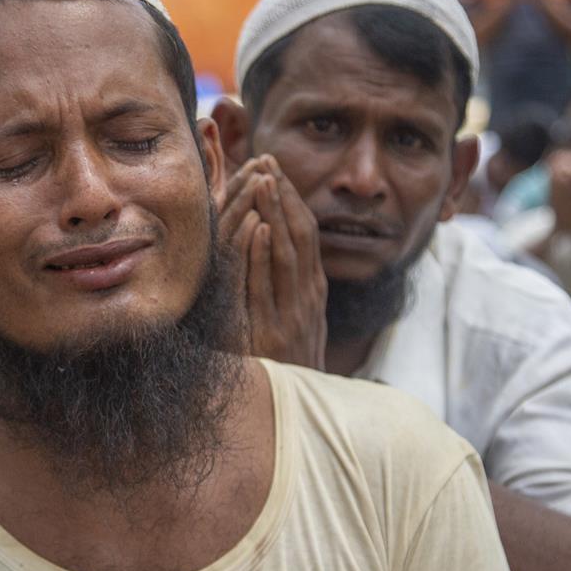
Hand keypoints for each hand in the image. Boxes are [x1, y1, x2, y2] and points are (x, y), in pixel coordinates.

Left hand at [217, 156, 327, 369]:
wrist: (290, 412)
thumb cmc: (282, 363)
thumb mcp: (286, 318)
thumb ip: (278, 284)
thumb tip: (264, 243)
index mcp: (311, 288)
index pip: (304, 231)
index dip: (290, 196)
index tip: (273, 165)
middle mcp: (308, 295)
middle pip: (301, 233)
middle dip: (284, 194)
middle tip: (267, 158)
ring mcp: (293, 313)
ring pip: (288, 252)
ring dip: (276, 213)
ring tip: (264, 180)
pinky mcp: (274, 331)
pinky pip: (268, 286)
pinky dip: (265, 254)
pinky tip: (259, 228)